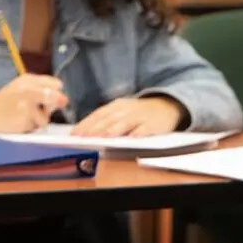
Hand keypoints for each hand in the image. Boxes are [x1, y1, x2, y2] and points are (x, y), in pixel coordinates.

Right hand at [0, 75, 67, 132]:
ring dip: (38, 120)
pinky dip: (29, 127)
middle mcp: (30, 88)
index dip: (55, 94)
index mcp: (28, 79)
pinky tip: (17, 123)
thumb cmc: (3, 104)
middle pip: (57, 98)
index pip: (56, 84)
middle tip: (34, 109)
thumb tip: (64, 100)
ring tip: (21, 117)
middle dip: (51, 107)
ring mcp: (28, 103)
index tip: (47, 100)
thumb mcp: (20, 90)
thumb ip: (42, 91)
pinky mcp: (25, 117)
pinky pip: (36, 126)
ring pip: (46, 116)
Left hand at [71, 97, 186, 136]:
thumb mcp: (121, 112)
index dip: (86, 124)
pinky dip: (140, 131)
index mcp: (117, 106)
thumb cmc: (138, 113)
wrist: (167, 105)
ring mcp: (141, 115)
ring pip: (126, 122)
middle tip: (85, 137)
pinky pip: (147, 127)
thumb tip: (85, 132)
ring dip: (116, 129)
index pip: (98, 114)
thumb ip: (106, 120)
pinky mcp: (154, 123)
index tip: (74, 134)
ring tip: (106, 136)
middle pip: (110, 119)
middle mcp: (128, 109)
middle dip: (96, 128)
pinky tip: (134, 137)